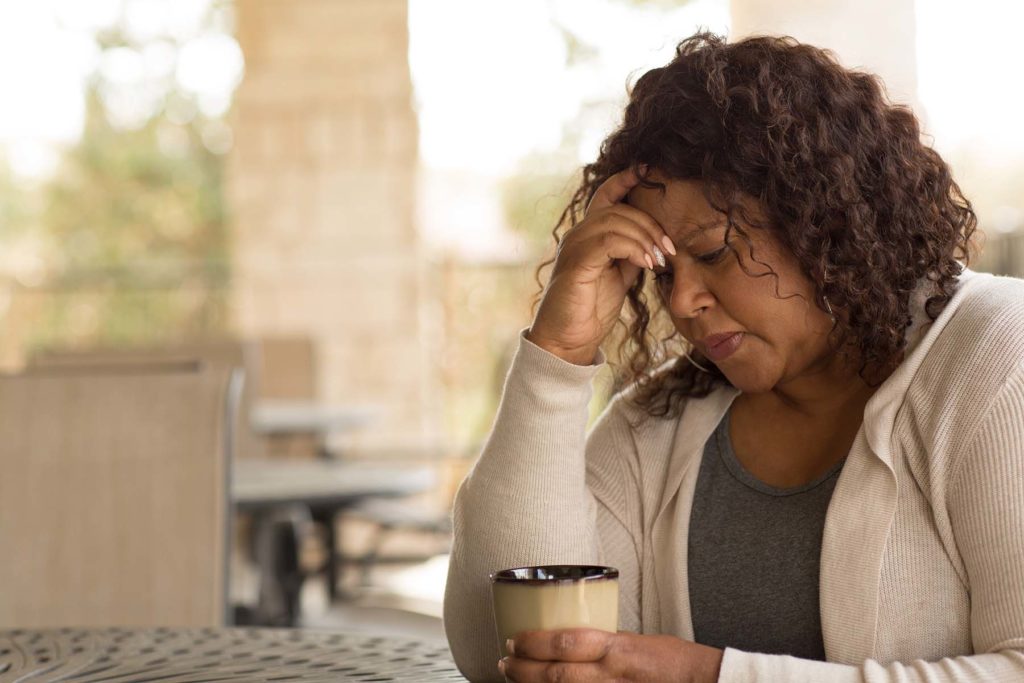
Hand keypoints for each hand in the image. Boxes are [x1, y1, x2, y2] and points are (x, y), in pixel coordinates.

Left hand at [499, 628, 722, 682]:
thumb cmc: (673, 661)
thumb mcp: (634, 641)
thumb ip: (604, 643)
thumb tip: (573, 640)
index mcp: (617, 649)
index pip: (566, 642)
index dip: (534, 643)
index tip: (514, 639)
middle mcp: (612, 675)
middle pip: (556, 675)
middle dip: (524, 670)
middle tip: (504, 662)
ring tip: (514, 678)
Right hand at [527, 165, 675, 364]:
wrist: (568, 341)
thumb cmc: (591, 310)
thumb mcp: (619, 276)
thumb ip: (631, 254)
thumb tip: (655, 241)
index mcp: (588, 235)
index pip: (606, 195)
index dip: (626, 178)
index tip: (650, 170)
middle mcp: (577, 235)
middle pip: (618, 209)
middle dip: (650, 224)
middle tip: (669, 249)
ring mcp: (574, 247)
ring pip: (615, 221)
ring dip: (645, 238)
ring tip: (660, 260)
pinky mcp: (576, 264)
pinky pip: (609, 242)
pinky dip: (633, 249)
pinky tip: (647, 265)